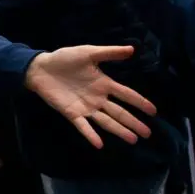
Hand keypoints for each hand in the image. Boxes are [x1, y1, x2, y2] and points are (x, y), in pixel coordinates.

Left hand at [25, 45, 155, 148]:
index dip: (140, 102)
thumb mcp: (88, 53)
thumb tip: (132, 49)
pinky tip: (100, 144)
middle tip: (148, 134)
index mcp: (104, 84)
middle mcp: (98, 98)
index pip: (126, 95)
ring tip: (133, 140)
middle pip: (119, 112)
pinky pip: (83, 126)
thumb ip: (109, 53)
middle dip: (134, 122)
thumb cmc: (65, 58)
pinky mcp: (72, 114)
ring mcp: (85, 107)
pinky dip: (91, 135)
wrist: (41, 67)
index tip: (153, 112)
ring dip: (119, 130)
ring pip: (106, 122)